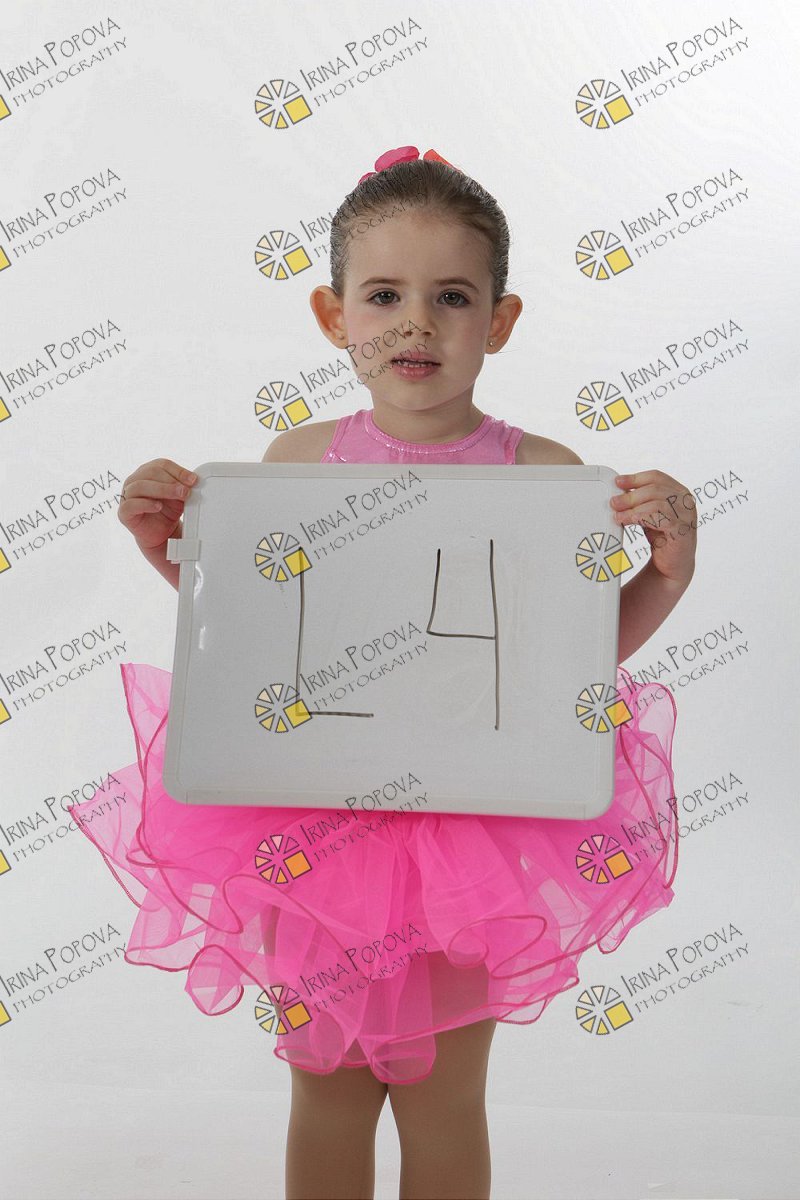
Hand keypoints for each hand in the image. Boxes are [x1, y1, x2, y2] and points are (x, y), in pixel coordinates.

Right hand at [118, 458, 197, 550]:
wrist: (160, 533)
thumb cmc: (167, 511)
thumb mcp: (179, 497)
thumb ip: (184, 487)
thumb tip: (193, 481)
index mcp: (148, 472)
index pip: (161, 464)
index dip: (178, 471)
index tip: (193, 480)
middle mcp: (135, 480)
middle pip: (151, 472)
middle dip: (172, 481)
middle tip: (186, 490)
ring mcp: (127, 495)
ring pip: (140, 486)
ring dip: (163, 490)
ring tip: (178, 496)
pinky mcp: (124, 512)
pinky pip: (132, 504)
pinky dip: (147, 504)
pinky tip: (159, 506)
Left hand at [610, 470, 696, 584]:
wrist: (672, 565)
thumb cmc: (662, 537)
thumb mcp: (648, 514)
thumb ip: (639, 502)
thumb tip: (618, 492)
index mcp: (678, 491)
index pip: (656, 477)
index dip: (635, 478)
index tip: (618, 482)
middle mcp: (685, 501)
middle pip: (655, 489)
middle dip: (630, 495)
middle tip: (614, 502)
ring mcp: (686, 516)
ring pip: (657, 503)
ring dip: (634, 508)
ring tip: (619, 515)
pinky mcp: (683, 531)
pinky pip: (662, 519)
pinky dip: (644, 518)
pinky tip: (631, 520)